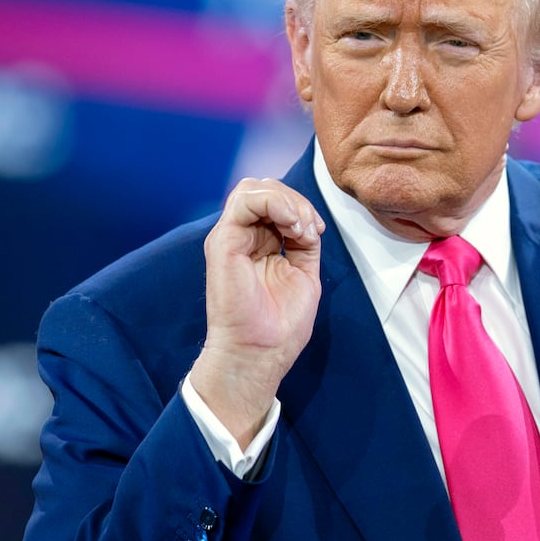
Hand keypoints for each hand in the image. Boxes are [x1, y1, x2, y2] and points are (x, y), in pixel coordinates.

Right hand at [187, 177, 325, 446]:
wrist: (259, 353)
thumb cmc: (279, 326)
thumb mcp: (302, 274)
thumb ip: (302, 244)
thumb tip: (308, 222)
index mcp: (257, 243)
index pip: (276, 202)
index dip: (301, 208)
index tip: (316, 232)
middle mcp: (241, 236)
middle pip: (265, 188)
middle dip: (296, 201)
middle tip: (309, 230)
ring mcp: (230, 237)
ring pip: (254, 187)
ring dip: (288, 201)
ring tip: (300, 229)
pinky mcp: (223, 241)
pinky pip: (246, 200)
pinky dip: (275, 204)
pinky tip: (291, 226)